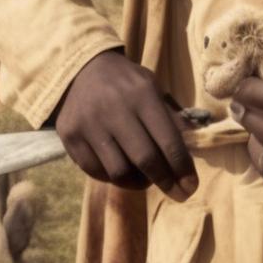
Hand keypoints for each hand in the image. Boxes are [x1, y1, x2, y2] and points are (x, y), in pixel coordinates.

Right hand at [53, 49, 197, 201]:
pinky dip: (111, 177)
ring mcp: (89, 123)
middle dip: (165, 181)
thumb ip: (171, 118)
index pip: (168, 140)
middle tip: (178, 194)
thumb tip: (192, 152)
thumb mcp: (152, 88)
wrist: (81, 68)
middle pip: (145, 160)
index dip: (182, 168)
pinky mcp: (70, 136)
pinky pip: (95, 172)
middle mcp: (114, 108)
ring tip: (144, 177)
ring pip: (119, 172)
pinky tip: (119, 168)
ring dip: (137, 182)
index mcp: (141, 94)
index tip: (191, 187)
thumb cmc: (125, 83)